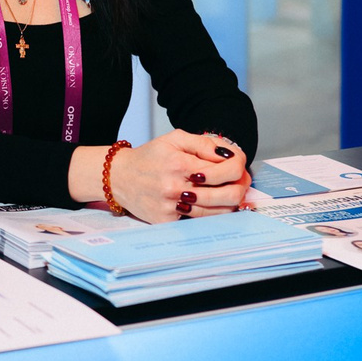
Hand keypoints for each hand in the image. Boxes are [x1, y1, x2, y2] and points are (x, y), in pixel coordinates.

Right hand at [108, 130, 250, 223]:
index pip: (227, 169)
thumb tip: (228, 155)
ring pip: (219, 212)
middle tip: (242, 182)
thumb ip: (204, 143)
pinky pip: (200, 221)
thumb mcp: (175, 138)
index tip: (239, 165)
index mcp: (180, 163)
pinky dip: (210, 212)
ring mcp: (171, 207)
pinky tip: (208, 202)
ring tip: (228, 191)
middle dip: (242, 187)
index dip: (240, 166)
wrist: (119, 177)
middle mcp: (176, 187)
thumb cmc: (150, 157)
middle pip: (230, 195)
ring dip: (230, 202)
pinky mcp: (167, 221)